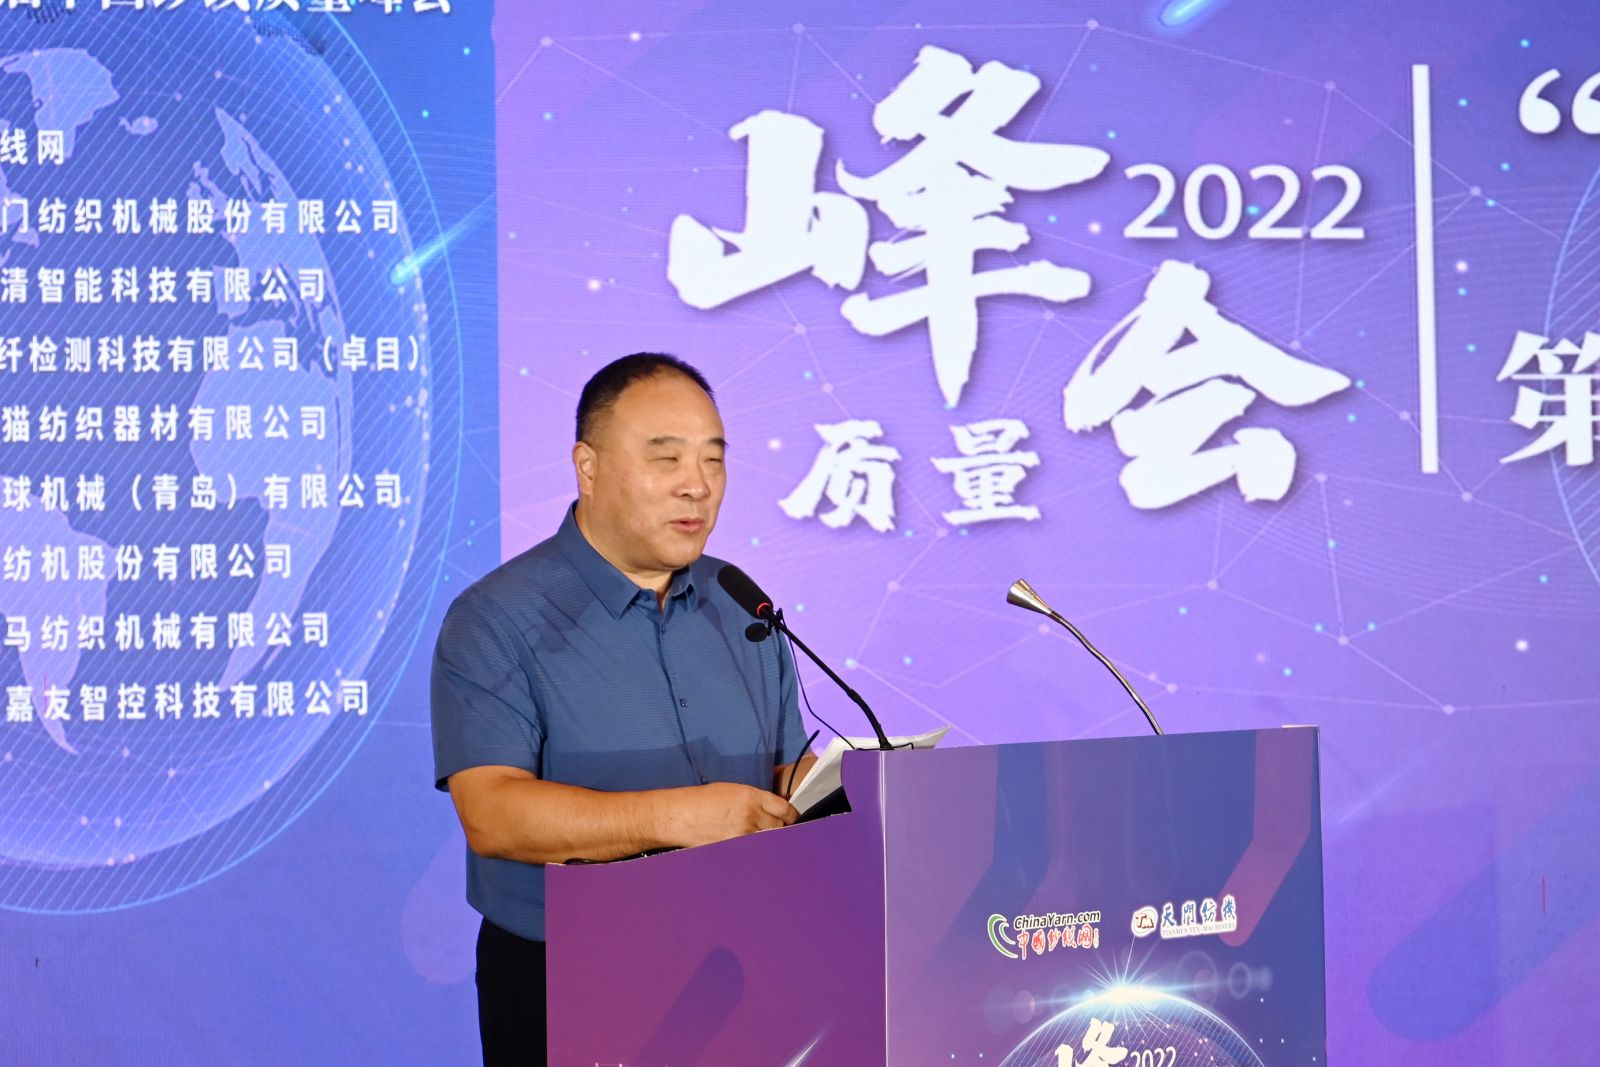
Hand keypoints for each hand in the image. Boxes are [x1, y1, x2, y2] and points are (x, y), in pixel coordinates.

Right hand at [664, 782, 797, 847]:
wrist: (682, 815)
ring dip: (769, 840)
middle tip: (777, 830)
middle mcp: (750, 815)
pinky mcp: (734, 848)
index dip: (791, 815)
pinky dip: (756, 850)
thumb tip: (772, 811)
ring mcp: (743, 834)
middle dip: (780, 828)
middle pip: (779, 827)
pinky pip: (754, 851)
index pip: (784, 809)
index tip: (790, 818)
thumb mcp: (733, 791)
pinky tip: (752, 847)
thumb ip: (755, 800)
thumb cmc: (704, 800)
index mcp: (751, 797)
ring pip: (768, 840)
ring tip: (762, 838)